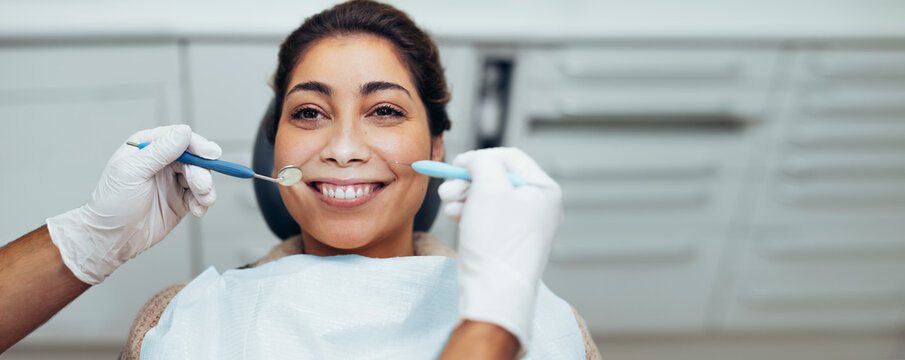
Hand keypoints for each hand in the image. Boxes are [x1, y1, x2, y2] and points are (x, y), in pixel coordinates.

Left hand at [46, 125, 220, 284]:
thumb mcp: (133, 172)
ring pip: (200, 176)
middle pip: (194, 158)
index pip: (178, 137)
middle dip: (201, 173)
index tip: (210, 154)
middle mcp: (162, 162)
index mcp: (146, 147)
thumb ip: (160, 151)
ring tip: (203, 201)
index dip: (197, 144)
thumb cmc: (112, 204)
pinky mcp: (180, 200)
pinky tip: (198, 210)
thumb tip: (185, 132)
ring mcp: (172, 181)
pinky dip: (203, 202)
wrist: (112, 239)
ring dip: (206, 189)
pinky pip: (199, 196)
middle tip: (203, 187)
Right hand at [437, 147, 562, 347]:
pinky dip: (471, 214)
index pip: (511, 157)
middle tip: (447, 188)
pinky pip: (490, 218)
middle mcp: (540, 207)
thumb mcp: (488, 188)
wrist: (495, 293)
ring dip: (466, 197)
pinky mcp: (511, 243)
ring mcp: (526, 227)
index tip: (457, 165)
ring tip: (448, 206)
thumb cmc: (497, 243)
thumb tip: (476, 160)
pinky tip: (456, 218)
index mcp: (544, 190)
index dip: (481, 157)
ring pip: (492, 199)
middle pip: (500, 178)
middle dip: (470, 181)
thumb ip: (482, 162)